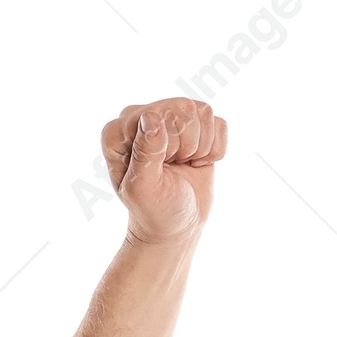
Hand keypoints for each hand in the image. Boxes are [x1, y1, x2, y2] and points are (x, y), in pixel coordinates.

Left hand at [103, 98, 225, 244]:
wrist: (175, 226)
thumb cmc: (154, 210)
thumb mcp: (143, 189)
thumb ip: (145, 155)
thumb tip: (151, 117)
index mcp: (117, 131)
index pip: (158, 114)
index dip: (167, 145)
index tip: (159, 169)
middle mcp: (139, 117)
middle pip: (184, 110)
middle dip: (185, 146)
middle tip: (172, 169)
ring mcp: (168, 116)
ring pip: (203, 112)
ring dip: (201, 147)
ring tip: (183, 164)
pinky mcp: (194, 124)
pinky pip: (219, 123)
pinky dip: (215, 149)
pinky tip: (196, 163)